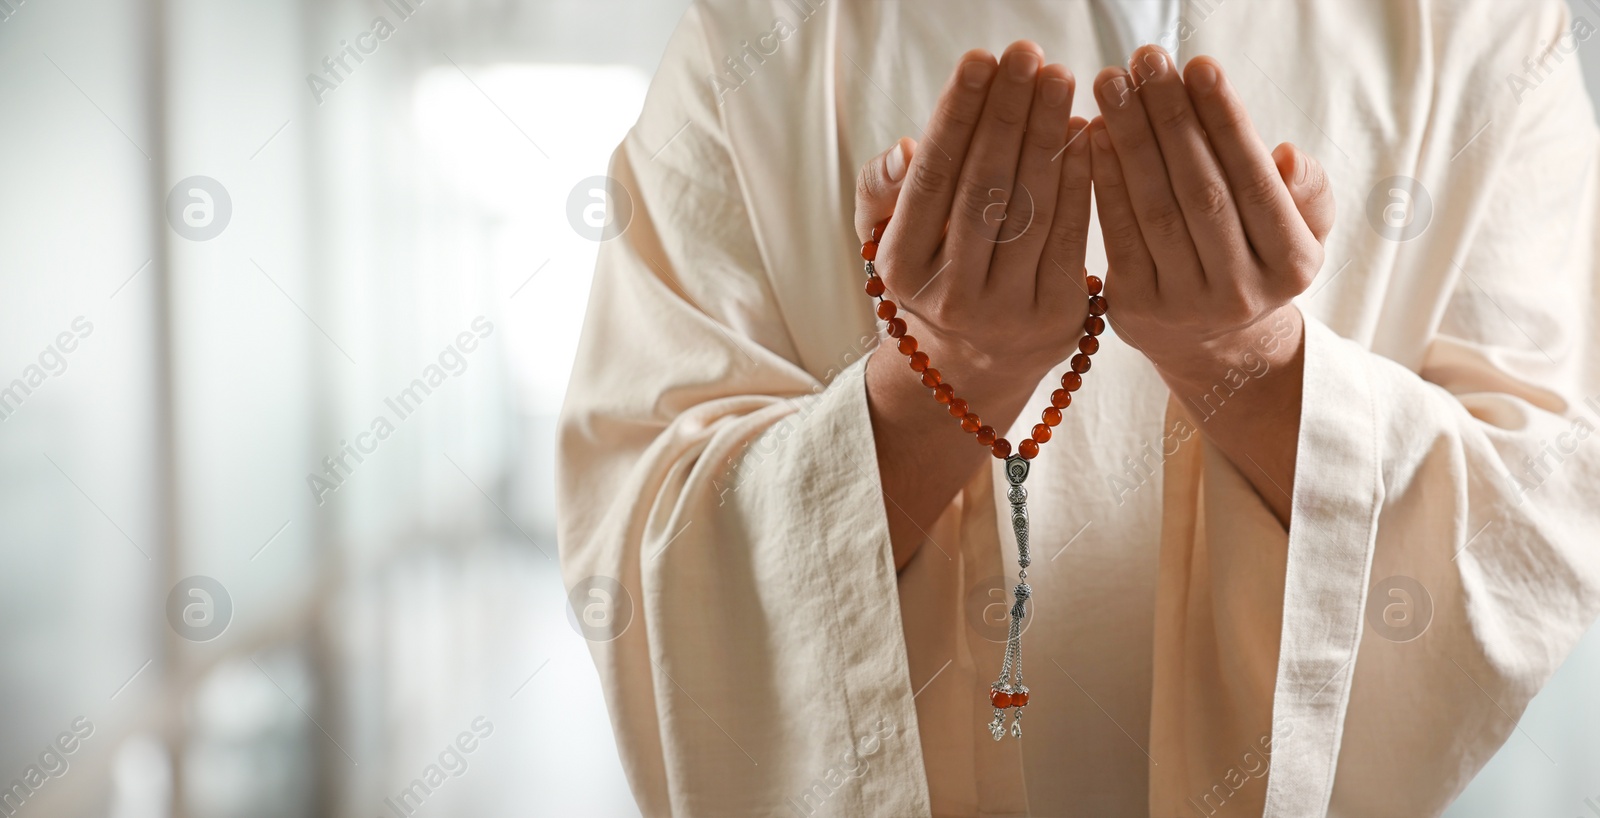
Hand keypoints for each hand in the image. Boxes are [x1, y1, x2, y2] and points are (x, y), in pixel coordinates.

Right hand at [853, 41, 1094, 568]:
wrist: (969, 373)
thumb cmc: (929, 279)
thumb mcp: (885, 241)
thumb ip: (883, 190)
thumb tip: (907, 149)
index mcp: (901, 269)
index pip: (933, 178)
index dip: (958, 116)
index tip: (980, 59)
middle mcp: (951, 296)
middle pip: (985, 188)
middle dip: (1009, 113)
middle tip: (1029, 54)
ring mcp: (1007, 312)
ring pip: (1031, 209)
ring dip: (1049, 136)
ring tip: (1061, 79)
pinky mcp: (1058, 319)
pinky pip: (1071, 237)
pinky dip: (1080, 181)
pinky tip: (1088, 135)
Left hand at [1088, 45, 1333, 379]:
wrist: (1213, 343)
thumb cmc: (1256, 259)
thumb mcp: (1300, 232)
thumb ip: (1306, 193)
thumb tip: (1287, 157)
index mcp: (1292, 264)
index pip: (1256, 182)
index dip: (1226, 122)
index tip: (1199, 65)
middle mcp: (1240, 290)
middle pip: (1200, 191)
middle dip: (1170, 118)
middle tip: (1146, 59)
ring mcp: (1184, 304)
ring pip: (1155, 208)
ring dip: (1131, 139)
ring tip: (1113, 83)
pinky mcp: (1133, 309)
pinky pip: (1117, 233)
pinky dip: (1104, 180)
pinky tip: (1093, 133)